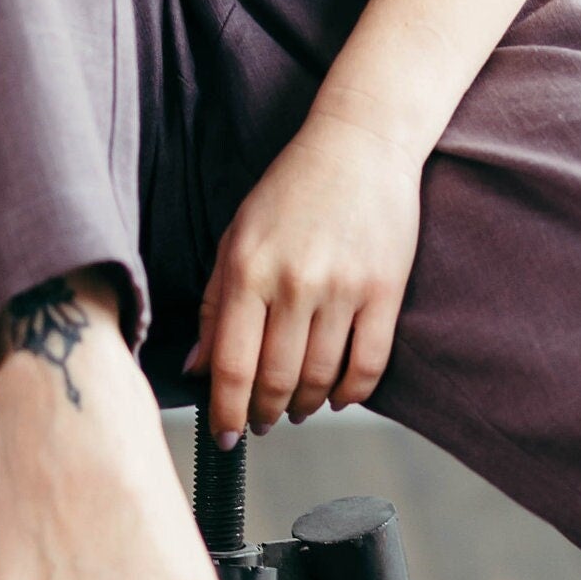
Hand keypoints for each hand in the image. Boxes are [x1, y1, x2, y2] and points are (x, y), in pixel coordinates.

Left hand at [187, 111, 421, 442]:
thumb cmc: (292, 188)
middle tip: (263, 422)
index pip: (230, 365)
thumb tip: (195, 369)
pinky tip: (336, 395)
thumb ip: (214, 302)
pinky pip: (368, 365)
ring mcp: (343, 287)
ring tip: (297, 406)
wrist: (361, 142)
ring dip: (305, 405)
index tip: (224, 436)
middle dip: (265, 414)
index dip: (225, 412)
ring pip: (319, 379)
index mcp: (248, 267)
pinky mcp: (385, 290)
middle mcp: (294, 281)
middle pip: (276, 380)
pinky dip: (350, 393)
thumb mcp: (237, 235)